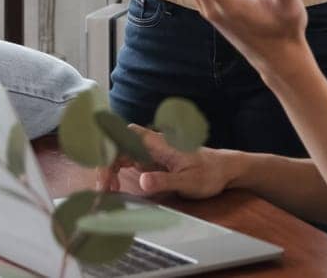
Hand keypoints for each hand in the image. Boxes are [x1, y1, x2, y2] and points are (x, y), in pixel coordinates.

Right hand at [93, 125, 233, 199]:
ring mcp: (149, 151)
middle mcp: (150, 143)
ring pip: (119, 152)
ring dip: (108, 169)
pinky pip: (125, 160)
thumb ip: (165, 180)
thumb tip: (142, 182)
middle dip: (105, 163)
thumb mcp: (188, 181)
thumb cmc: (209, 173)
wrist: (223, 170)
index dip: (109, 150)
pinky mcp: (150, 160)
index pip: (124, 136)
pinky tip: (114, 186)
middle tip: (104, 189)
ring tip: (107, 191)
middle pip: (117, 144)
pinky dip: (115, 172)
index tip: (105, 173)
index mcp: (158, 143)